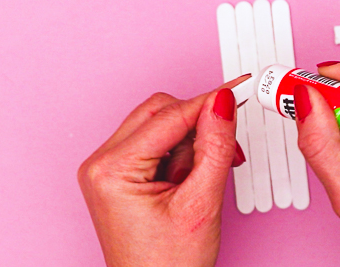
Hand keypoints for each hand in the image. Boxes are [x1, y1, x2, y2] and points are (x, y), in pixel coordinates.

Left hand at [77, 76, 247, 266]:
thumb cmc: (167, 266)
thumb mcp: (200, 204)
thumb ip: (214, 148)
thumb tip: (222, 104)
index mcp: (112, 170)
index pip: (169, 116)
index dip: (208, 103)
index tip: (238, 91)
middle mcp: (102, 164)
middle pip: (159, 112)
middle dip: (197, 126)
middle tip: (225, 147)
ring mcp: (108, 169)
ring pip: (159, 125)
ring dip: (190, 143)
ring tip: (199, 179)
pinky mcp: (120, 175)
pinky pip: (155, 144)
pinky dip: (180, 154)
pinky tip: (189, 178)